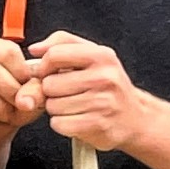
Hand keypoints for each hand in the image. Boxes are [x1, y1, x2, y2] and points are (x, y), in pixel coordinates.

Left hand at [29, 31, 159, 153]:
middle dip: (52, 91)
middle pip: (49, 84)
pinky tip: (76, 118)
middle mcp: (104, 77)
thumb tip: (35, 49)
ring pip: (52, 106)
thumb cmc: (108, 85)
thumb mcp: (92, 55)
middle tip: (68, 92)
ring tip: (75, 105)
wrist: (134, 118)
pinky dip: (62, 123)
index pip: (55, 55)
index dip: (44, 66)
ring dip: (57, 108)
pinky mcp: (97, 125)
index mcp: (101, 56)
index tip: (49, 72)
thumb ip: (62, 43)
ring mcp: (102, 102)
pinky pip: (59, 123)